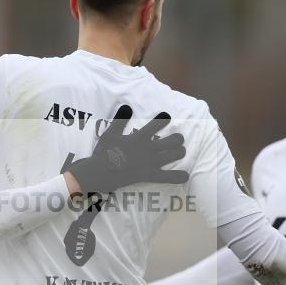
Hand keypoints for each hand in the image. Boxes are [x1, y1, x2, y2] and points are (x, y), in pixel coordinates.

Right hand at [66, 105, 188, 195]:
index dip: (164, 119)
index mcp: (140, 137)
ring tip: (180, 151)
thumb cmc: (104, 152)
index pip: (157, 124)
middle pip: (172, 141)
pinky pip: (167, 177)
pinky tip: (185, 175)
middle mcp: (148, 148)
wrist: (100, 172)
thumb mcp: (110, 133)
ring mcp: (150, 162)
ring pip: (174, 155)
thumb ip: (120, 120)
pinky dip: (178, 177)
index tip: (167, 117)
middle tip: (177, 139)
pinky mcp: (149, 175)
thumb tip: (127, 107)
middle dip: (177, 139)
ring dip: (179, 152)